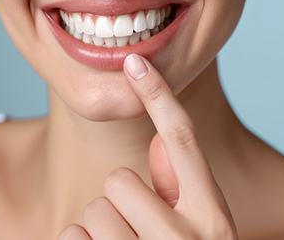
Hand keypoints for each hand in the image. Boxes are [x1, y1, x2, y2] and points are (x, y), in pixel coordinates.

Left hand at [57, 54, 237, 239]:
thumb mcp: (200, 226)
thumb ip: (179, 185)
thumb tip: (158, 140)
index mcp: (212, 216)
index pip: (182, 140)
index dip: (158, 95)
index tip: (134, 61)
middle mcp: (186, 239)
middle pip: (119, 179)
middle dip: (120, 198)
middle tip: (136, 226)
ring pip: (95, 209)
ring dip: (101, 227)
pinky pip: (71, 236)